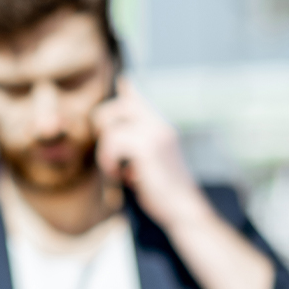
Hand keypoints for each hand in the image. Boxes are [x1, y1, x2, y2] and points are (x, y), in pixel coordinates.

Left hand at [91, 76, 210, 232]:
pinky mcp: (148, 147)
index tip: (123, 80)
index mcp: (161, 128)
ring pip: (112, 129)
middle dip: (104, 123)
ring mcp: (155, 134)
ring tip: (116, 171)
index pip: (141, 99)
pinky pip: (114, 143)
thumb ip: (134, 150)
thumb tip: (114, 141)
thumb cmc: (163, 193)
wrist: (183, 209)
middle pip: (121, 106)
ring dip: (106, 153)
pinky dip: (110, 161)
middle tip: (108, 149)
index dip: (129, 89)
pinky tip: (121, 176)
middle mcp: (160, 125)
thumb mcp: (147, 166)